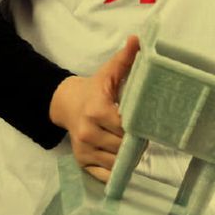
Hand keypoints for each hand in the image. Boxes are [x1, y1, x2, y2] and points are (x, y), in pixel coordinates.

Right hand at [49, 35, 138, 182]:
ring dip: (128, 156)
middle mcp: (88, 132)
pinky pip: (104, 174)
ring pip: (116, 162)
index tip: (148, 122)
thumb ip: (125, 58)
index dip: (139, 126)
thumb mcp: (109, 72)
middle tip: (144, 134)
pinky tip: (122, 159)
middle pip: (122, 146)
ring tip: (133, 144)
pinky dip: (116, 170)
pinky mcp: (82, 161)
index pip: (125, 126)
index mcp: (97, 110)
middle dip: (135, 142)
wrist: (66, 104)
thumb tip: (138, 39)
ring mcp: (84, 149)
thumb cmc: (94, 88)